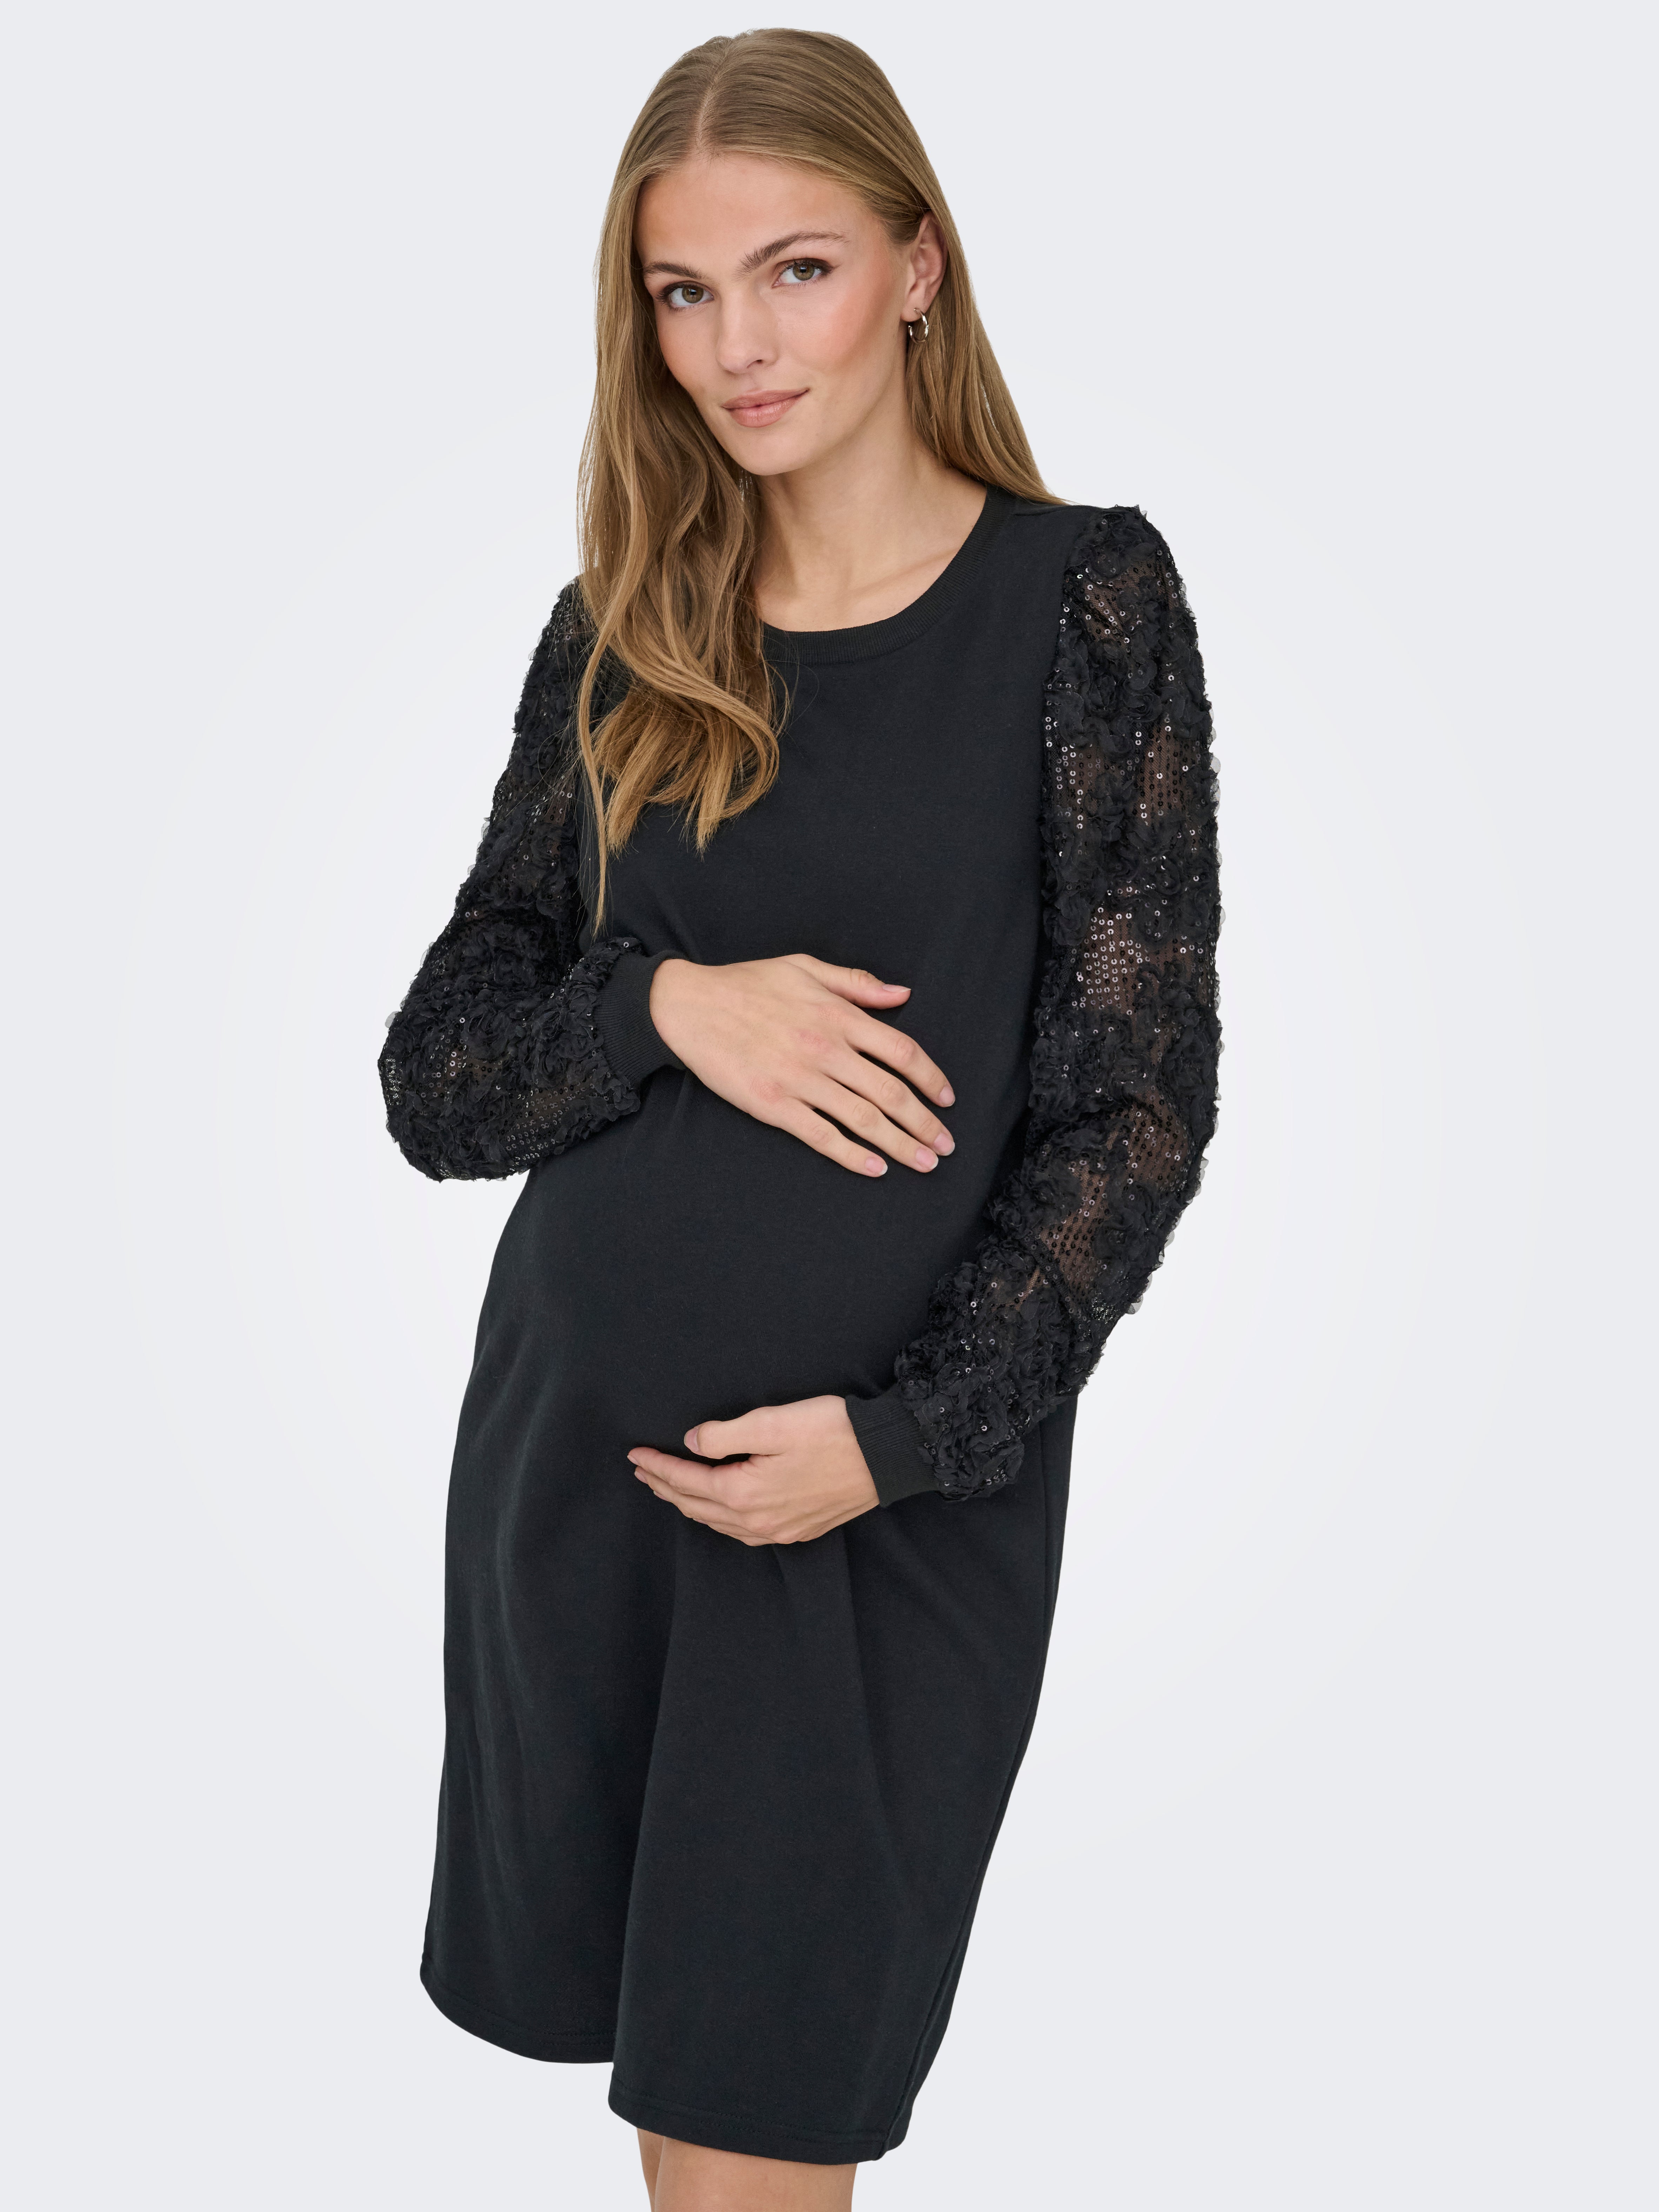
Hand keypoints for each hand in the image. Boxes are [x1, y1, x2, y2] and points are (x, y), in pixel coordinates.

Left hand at [628, 1395, 879, 1545]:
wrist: (886, 1457)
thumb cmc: (833, 1432)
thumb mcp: (773, 1422)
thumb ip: (726, 1434)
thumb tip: (693, 1442)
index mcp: (745, 1492)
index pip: (687, 1480)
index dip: (657, 1466)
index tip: (634, 1453)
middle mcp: (757, 1521)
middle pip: (696, 1506)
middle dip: (665, 1487)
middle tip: (641, 1471)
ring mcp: (779, 1530)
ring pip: (718, 1523)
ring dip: (689, 1505)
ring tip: (669, 1489)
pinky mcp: (797, 1529)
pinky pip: (743, 1532)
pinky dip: (719, 1520)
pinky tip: (716, 1511)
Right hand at [649, 954, 954, 1176]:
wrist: (689, 1006)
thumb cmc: (747, 984)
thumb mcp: (805, 968)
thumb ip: (856, 983)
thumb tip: (903, 993)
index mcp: (838, 1015)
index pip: (902, 1051)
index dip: (932, 1078)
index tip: (947, 1098)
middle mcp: (825, 1049)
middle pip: (891, 1092)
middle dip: (925, 1123)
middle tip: (946, 1144)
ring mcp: (799, 1080)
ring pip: (864, 1119)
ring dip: (901, 1145)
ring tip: (925, 1163)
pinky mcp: (773, 1105)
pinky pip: (822, 1135)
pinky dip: (852, 1155)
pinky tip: (875, 1168)